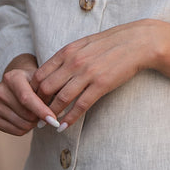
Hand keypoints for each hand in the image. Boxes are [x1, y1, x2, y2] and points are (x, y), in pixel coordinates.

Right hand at [0, 53, 59, 135]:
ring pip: (20, 124)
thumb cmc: (36, 83)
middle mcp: (0, 89)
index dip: (41, 110)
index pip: (26, 98)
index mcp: (12, 77)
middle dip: (39, 118)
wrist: (19, 83)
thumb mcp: (44, 81)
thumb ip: (51, 93)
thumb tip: (59, 111)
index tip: (54, 120)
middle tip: (47, 115)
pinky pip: (12, 130)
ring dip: (33, 124)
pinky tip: (27, 120)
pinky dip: (24, 130)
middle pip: (25, 113)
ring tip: (36, 116)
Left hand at [31, 20, 158, 129]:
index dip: (33, 91)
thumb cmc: (110, 43)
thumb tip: (52, 71)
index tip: (32, 102)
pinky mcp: (101, 85)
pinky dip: (69, 119)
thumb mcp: (84, 44)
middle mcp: (73, 62)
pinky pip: (80, 106)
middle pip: (46, 88)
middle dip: (38, 105)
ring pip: (61, 99)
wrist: (136, 42)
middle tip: (36, 116)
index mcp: (67, 51)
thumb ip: (67, 56)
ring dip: (51, 115)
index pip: (40, 74)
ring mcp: (87, 74)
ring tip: (47, 124)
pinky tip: (64, 126)